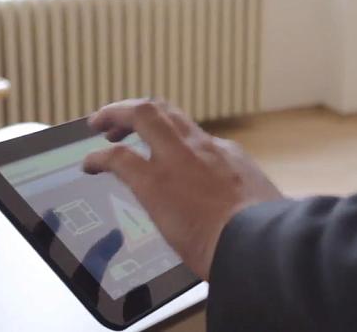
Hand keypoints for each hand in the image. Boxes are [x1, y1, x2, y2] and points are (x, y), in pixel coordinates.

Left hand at [82, 99, 283, 279]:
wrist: (262, 246)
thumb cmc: (266, 238)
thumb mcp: (265, 208)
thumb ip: (249, 203)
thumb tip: (248, 216)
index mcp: (230, 157)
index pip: (197, 139)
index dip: (174, 143)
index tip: (166, 155)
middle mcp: (203, 148)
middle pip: (167, 111)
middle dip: (139, 110)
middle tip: (120, 121)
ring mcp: (178, 160)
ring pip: (143, 114)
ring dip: (117, 114)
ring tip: (99, 123)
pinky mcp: (154, 182)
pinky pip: (117, 158)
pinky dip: (99, 157)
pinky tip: (89, 164)